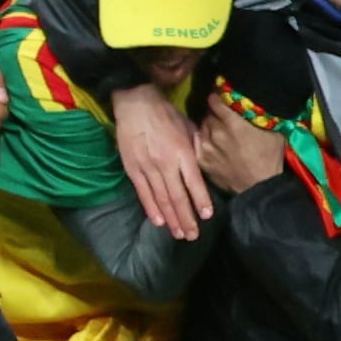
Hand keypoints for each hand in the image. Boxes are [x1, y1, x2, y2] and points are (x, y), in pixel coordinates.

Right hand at [113, 82, 213, 239]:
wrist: (135, 104)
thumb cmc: (165, 114)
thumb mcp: (187, 127)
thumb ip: (195, 148)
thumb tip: (202, 165)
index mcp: (182, 152)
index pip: (194, 183)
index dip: (201, 201)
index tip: (207, 216)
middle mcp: (166, 164)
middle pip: (178, 197)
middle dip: (186, 218)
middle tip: (193, 236)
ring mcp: (148, 168)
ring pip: (161, 199)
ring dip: (171, 219)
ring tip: (178, 234)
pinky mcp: (133, 169)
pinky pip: (144, 193)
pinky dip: (152, 209)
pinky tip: (159, 222)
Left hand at [196, 93, 287, 195]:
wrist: (259, 185)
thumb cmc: (269, 157)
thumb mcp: (272, 130)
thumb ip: (258, 114)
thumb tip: (252, 101)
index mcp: (233, 122)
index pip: (215, 101)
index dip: (217, 97)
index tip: (220, 97)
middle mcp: (216, 132)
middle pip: (208, 114)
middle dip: (214, 113)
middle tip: (222, 116)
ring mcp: (206, 147)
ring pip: (202, 128)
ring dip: (208, 127)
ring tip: (217, 131)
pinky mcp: (201, 160)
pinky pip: (197, 143)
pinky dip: (203, 140)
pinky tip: (211, 142)